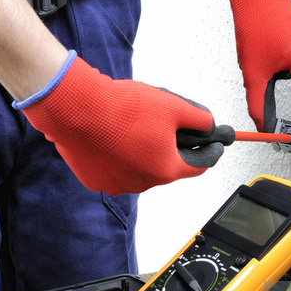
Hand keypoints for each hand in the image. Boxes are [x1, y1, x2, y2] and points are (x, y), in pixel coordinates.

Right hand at [15, 51, 223, 194]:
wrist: (76, 109)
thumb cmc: (121, 108)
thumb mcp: (172, 106)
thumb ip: (199, 119)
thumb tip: (210, 126)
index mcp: (166, 169)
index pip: (199, 166)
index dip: (209, 152)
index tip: (214, 145)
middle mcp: (143, 183)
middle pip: (167, 167)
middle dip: (170, 147)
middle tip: (165, 125)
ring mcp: (117, 185)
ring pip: (140, 169)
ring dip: (143, 152)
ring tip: (133, 127)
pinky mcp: (96, 180)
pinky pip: (114, 170)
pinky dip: (118, 156)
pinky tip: (112, 137)